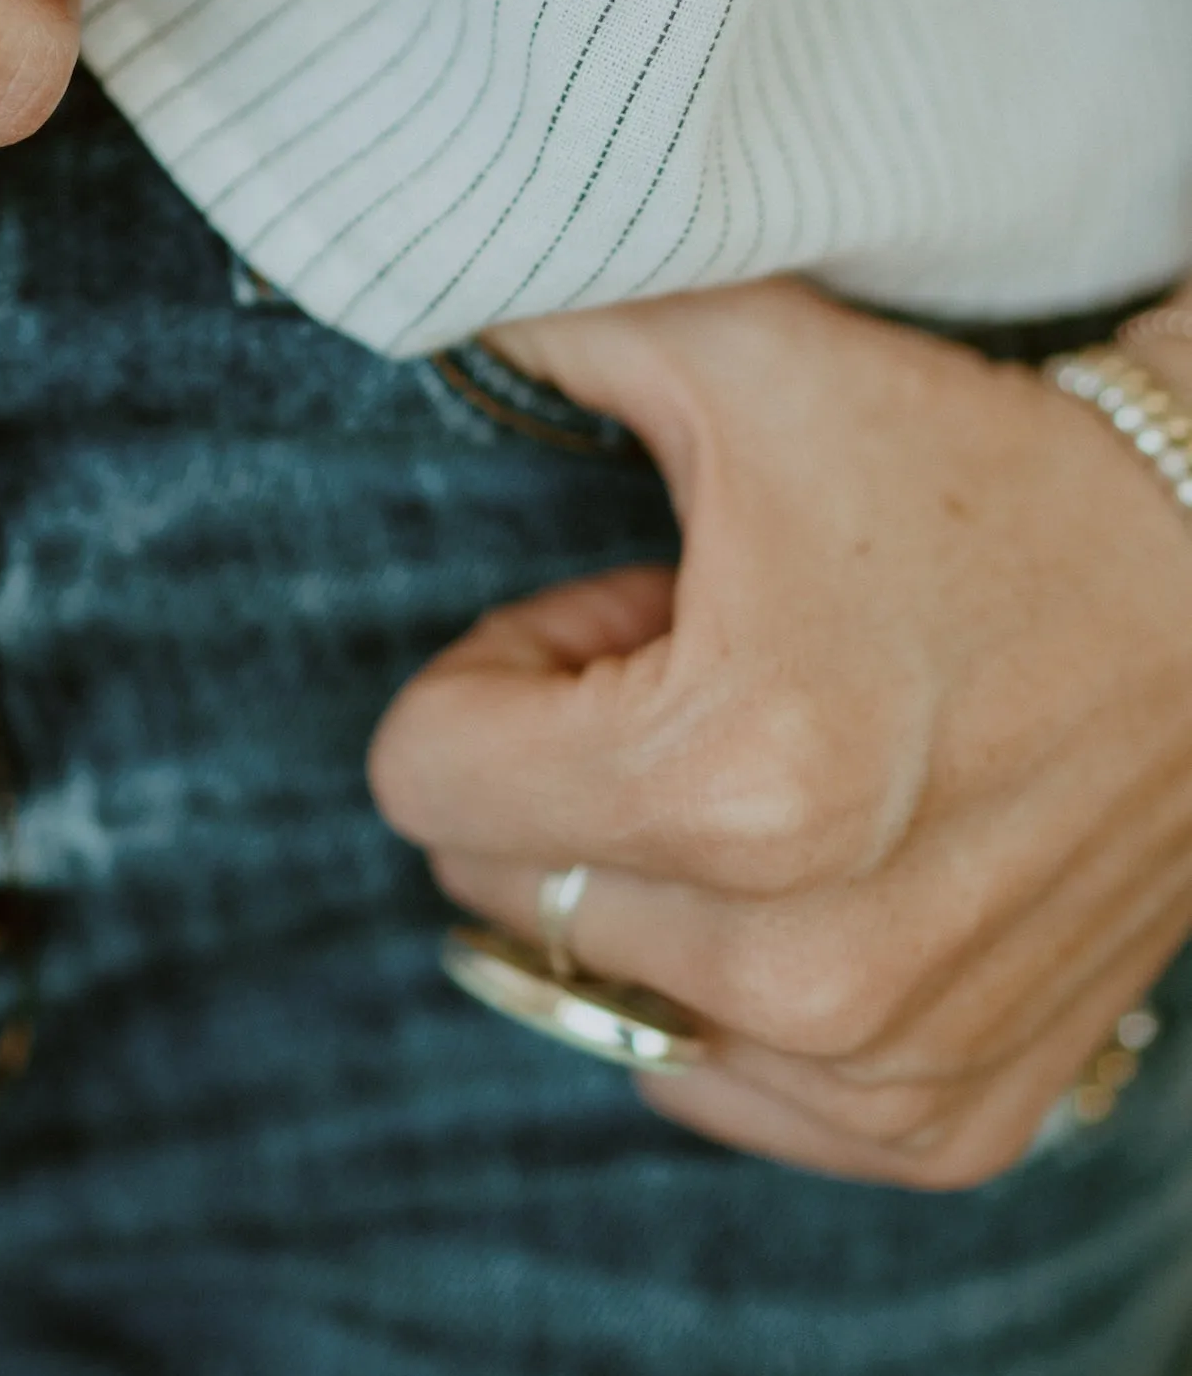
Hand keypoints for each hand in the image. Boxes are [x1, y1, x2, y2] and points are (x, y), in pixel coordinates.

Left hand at [368, 280, 1191, 1184]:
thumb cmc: (980, 473)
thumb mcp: (748, 357)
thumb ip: (547, 312)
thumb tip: (396, 252)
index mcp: (725, 783)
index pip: (422, 778)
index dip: (506, 672)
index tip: (625, 614)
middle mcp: (804, 964)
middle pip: (503, 890)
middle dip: (574, 773)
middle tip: (718, 673)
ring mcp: (881, 1064)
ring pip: (609, 991)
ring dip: (662, 879)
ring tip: (794, 762)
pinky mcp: (950, 1122)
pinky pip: (738, 1093)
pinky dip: (751, 994)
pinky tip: (842, 879)